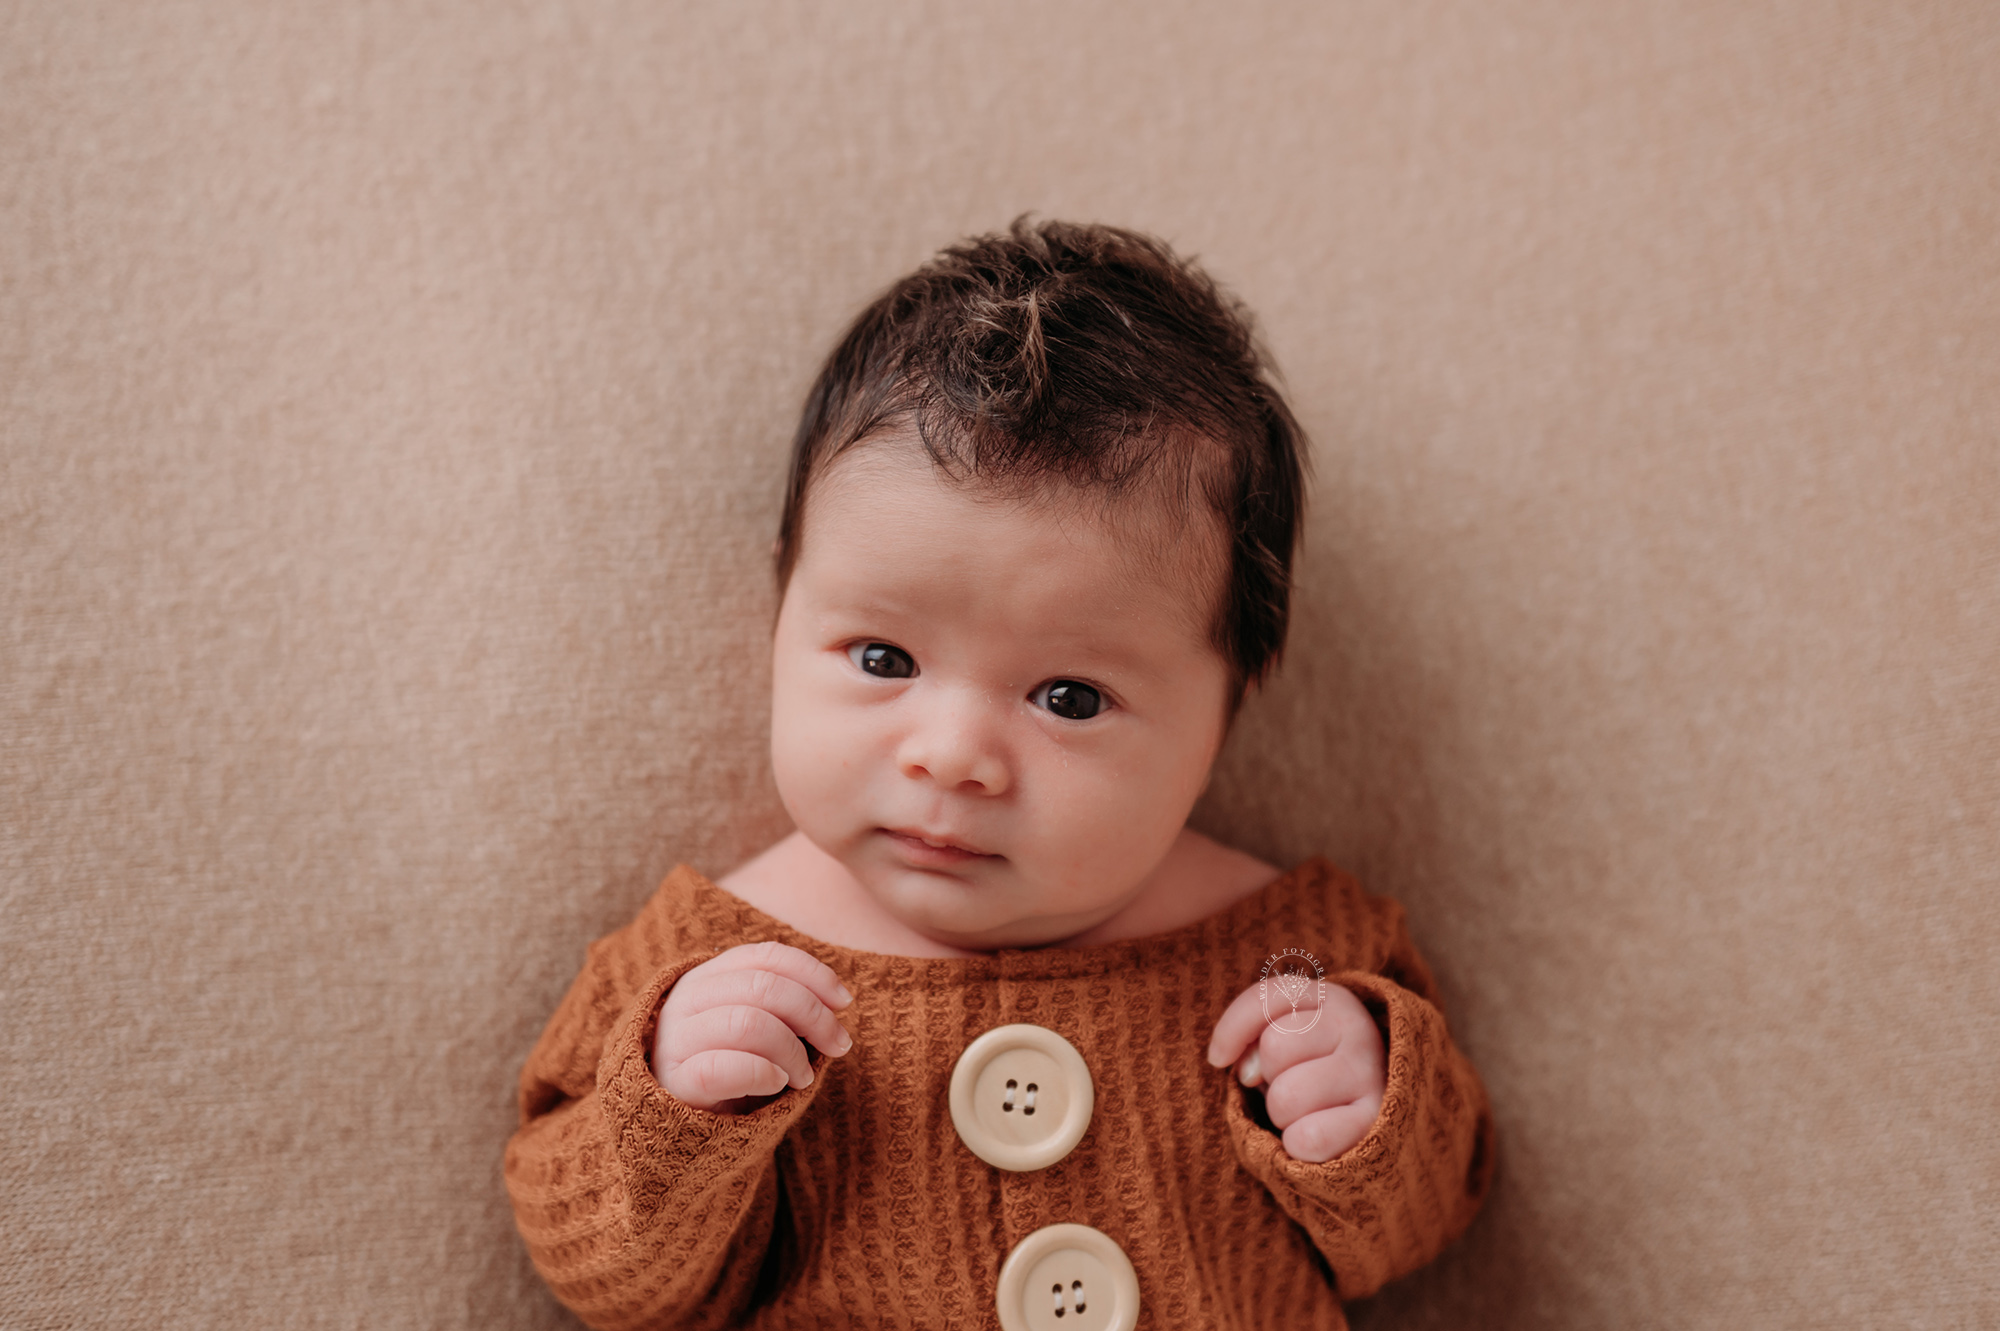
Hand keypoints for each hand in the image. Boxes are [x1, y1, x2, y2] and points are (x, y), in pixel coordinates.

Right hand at [654, 941, 855, 1113]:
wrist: (685, 1126)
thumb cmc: (734, 1070)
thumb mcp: (760, 1029)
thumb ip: (787, 1007)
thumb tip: (837, 1000)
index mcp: (710, 976)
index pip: (767, 956)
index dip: (813, 973)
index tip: (844, 1002)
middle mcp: (688, 999)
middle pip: (763, 986)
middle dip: (813, 1014)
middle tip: (838, 1045)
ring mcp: (675, 1039)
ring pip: (747, 1023)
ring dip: (792, 1050)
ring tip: (804, 1076)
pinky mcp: (675, 1082)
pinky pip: (723, 1067)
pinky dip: (763, 1072)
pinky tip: (777, 1083)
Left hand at [1207, 978, 1384, 1163]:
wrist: (1373, 1118)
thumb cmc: (1312, 1071)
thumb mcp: (1282, 1037)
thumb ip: (1252, 1034)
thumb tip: (1246, 1072)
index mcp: (1332, 1000)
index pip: (1266, 999)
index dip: (1231, 1032)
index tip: (1220, 1058)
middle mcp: (1358, 1029)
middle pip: (1274, 1049)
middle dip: (1268, 1078)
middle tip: (1291, 1086)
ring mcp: (1370, 1075)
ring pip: (1286, 1097)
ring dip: (1282, 1115)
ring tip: (1307, 1111)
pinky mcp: (1374, 1122)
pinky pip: (1308, 1138)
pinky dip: (1299, 1145)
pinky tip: (1319, 1135)